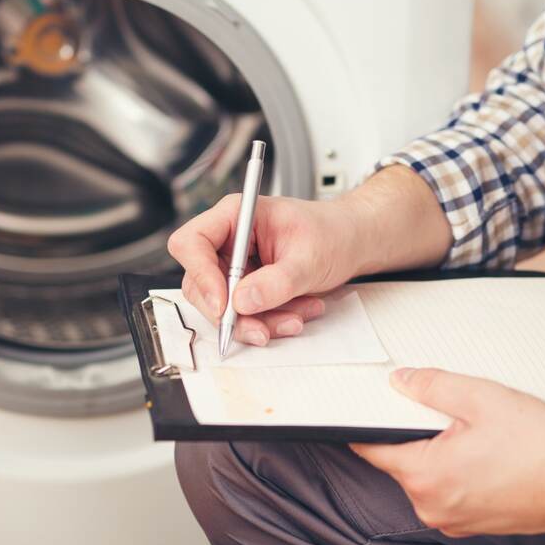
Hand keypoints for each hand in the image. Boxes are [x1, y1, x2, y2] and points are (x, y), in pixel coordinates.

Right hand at [166, 165, 453, 346]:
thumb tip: (241, 302)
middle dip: (232, 313)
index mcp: (236, 215)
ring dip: (257, 322)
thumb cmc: (333, 233)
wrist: (352, 243)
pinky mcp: (247, 289)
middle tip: (261, 329)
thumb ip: (276, 281)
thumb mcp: (309, 258)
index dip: (200, 275)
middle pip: (200, 283)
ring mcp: (236, 267)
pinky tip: (297, 314)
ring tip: (297, 318)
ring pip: (223, 307)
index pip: (192, 242)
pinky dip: (269, 322)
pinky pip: (244, 315)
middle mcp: (228, 241)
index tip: (224, 305)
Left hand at [351, 367, 544, 536]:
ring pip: (430, 478)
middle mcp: (431, 506)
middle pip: (404, 462)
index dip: (367, 425)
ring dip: (444, 456)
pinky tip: (492, 458)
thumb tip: (402, 382)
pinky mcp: (473, 525)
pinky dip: (462, 474)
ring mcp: (453, 521)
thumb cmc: (541, 448)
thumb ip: (432, 387)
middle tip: (457, 418)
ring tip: (483, 440)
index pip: (372, 449)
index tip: (369, 411)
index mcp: (424, 476)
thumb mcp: (481, 399)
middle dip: (420, 436)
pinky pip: (452, 492)